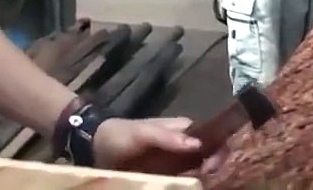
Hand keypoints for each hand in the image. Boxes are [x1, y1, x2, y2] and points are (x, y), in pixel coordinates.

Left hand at [93, 117, 228, 173]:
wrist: (94, 147)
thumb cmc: (120, 134)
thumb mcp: (142, 133)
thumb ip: (167, 136)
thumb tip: (198, 144)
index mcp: (182, 128)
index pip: (211, 137)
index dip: (218, 150)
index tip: (211, 167)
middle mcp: (182, 143)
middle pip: (209, 153)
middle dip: (214, 165)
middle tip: (206, 178)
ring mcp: (173, 160)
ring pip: (198, 168)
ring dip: (203, 177)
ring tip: (200, 184)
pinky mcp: (164, 174)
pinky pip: (183, 180)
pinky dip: (189, 184)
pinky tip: (190, 187)